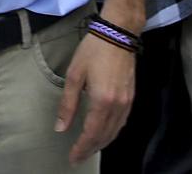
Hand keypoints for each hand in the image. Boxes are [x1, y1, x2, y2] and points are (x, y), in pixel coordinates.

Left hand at [55, 33, 135, 164]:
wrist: (118, 34)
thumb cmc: (93, 51)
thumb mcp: (74, 75)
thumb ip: (68, 104)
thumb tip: (60, 127)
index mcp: (102, 102)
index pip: (91, 134)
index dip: (81, 148)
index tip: (72, 158)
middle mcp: (118, 106)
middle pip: (104, 136)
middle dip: (91, 149)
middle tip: (78, 157)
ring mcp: (127, 103)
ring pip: (115, 132)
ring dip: (102, 143)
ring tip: (88, 148)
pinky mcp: (131, 97)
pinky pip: (122, 123)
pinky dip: (112, 132)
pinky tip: (104, 133)